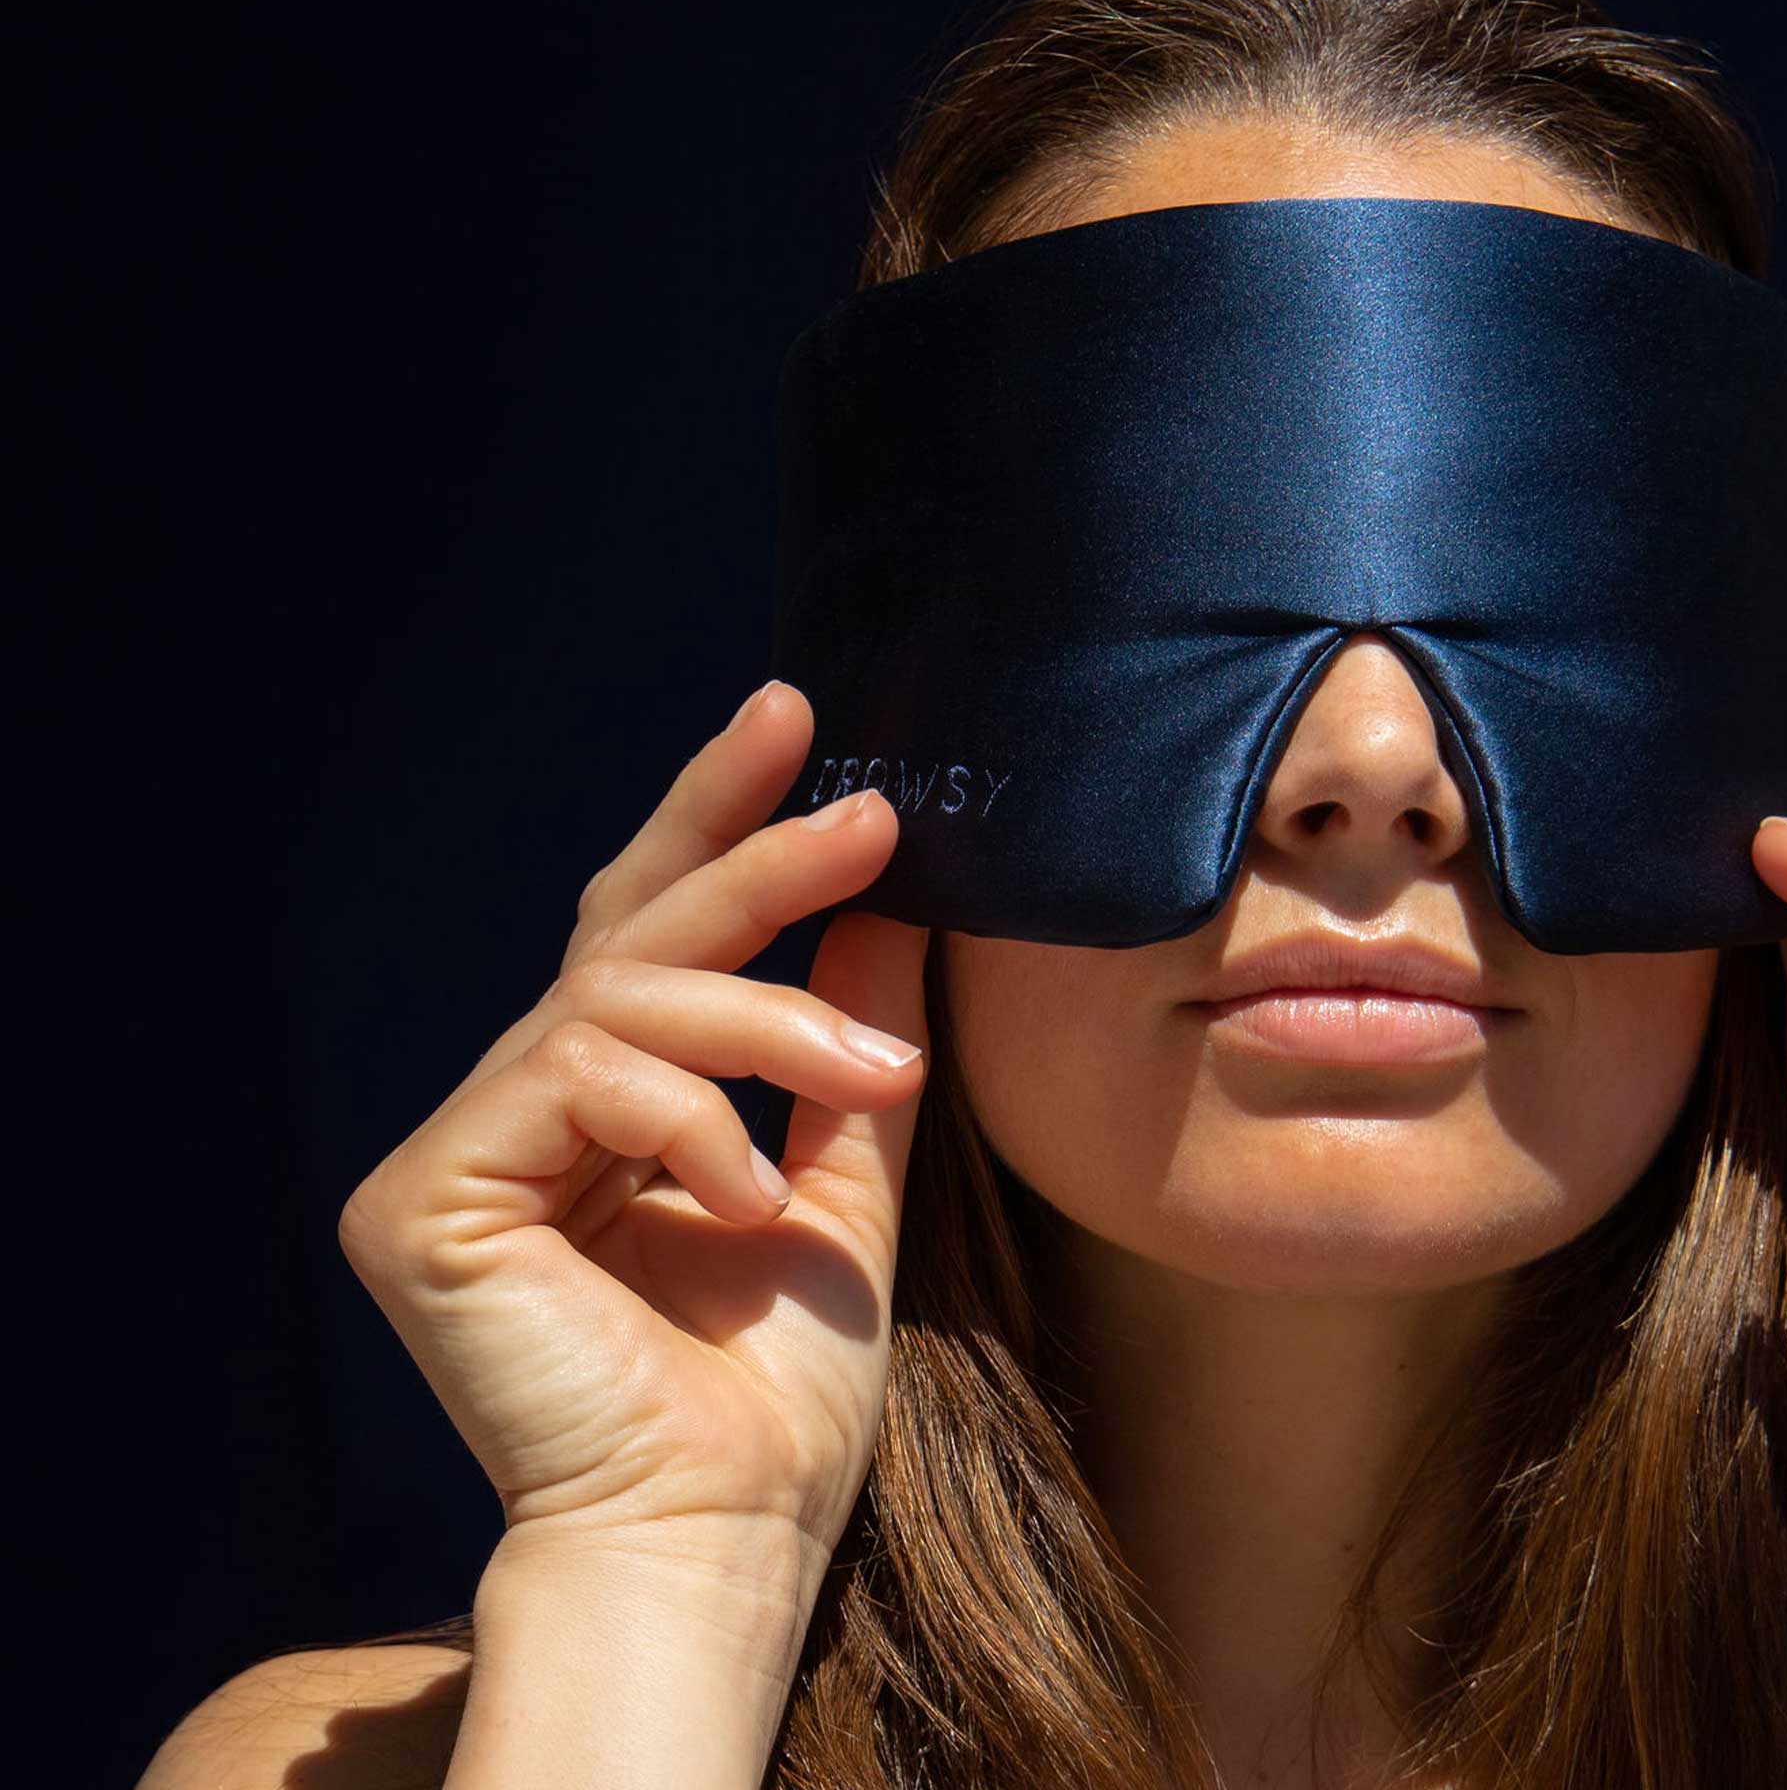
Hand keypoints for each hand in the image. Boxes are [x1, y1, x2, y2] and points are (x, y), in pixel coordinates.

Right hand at [338, 681, 930, 1621]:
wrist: (725, 1538)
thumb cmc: (781, 1391)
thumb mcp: (848, 1175)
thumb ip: (853, 1035)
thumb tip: (890, 899)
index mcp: (614, 1104)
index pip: (656, 930)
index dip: (719, 822)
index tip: (794, 721)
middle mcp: (527, 1108)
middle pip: (628, 931)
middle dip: (752, 855)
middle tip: (865, 809)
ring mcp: (466, 1149)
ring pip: (619, 998)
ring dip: (768, 1019)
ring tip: (874, 1080)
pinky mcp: (422, 1201)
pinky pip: (570, 1080)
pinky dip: (686, 1120)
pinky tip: (748, 1195)